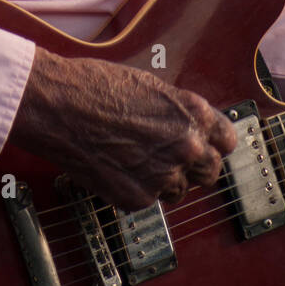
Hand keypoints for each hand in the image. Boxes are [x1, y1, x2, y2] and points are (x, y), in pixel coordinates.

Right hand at [8, 47, 235, 209]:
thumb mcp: (148, 86)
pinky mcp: (138, 197)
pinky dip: (135, 187)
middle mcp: (185, 145)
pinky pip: (148, 199)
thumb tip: (188, 127)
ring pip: (179, 189)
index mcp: (192, 112)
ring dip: (164, 179)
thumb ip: (176, 111)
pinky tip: (116, 166)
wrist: (56, 105)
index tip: (205, 145)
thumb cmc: (93, 86)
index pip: (227, 140)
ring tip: (135, 158)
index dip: (213, 142)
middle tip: (170, 157)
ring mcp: (163, 174)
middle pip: (210, 171)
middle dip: (194, 166)